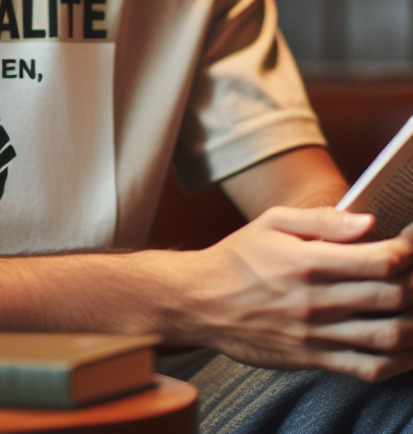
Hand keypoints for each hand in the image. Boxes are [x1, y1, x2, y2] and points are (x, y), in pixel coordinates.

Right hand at [188, 208, 412, 380]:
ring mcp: (316, 333)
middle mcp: (316, 299)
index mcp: (307, 260)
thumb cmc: (236, 258)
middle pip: (394, 296)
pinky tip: (409, 347)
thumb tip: (369, 221)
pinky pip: (370, 368)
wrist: (198, 301)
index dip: (411, 249)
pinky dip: (401, 362)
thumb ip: (321, 220)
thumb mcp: (271, 222)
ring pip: (391, 336)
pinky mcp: (313, 358)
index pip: (381, 259)